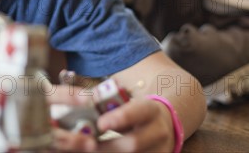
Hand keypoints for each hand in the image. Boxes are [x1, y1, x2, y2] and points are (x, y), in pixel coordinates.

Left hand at [49, 86, 175, 151]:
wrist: (163, 125)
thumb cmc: (136, 112)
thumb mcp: (129, 102)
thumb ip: (111, 102)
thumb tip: (87, 101)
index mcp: (151, 110)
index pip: (138, 112)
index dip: (120, 118)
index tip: (100, 123)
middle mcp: (159, 132)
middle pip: (133, 143)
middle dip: (107, 147)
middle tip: (86, 145)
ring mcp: (159, 150)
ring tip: (87, 150)